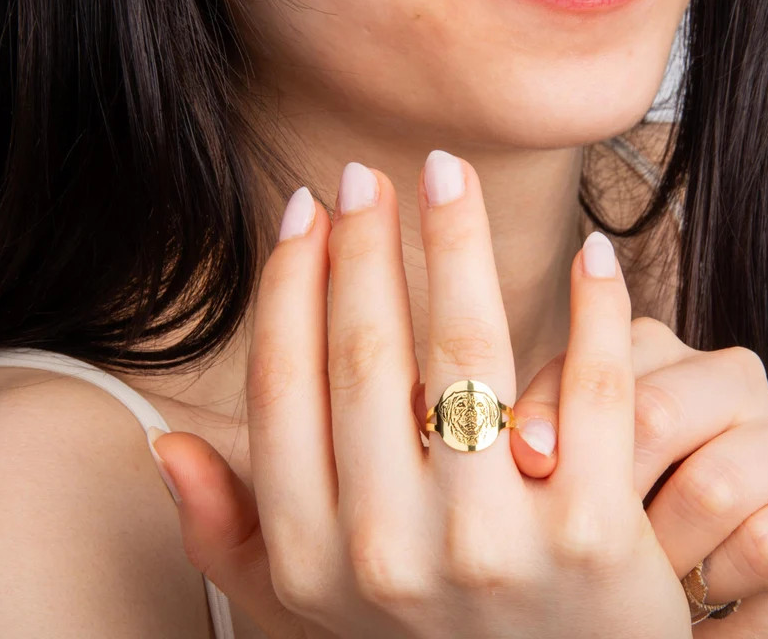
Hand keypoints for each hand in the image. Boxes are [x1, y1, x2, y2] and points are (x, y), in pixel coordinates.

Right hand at [152, 152, 692, 637]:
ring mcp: (498, 545)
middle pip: (368, 353)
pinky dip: (594, 308)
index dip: (291, 283)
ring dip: (455, 242)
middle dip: (364, 244)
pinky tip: (591, 252)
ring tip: (447, 175)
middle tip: (368, 174)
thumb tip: (167, 446)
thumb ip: (232, 540)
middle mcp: (390, 550)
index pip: (287, 386)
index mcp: (314, 556)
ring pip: (469, 351)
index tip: (304, 210)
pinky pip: (595, 389)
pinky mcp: (599, 535)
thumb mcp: (311, 614)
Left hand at [510, 321, 767, 636]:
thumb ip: (549, 436)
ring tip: (649, 576)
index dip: (558, 414)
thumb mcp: (572, 480)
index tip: (528, 467)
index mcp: (663, 354)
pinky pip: (765, 543)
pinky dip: (717, 583)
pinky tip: (703, 590)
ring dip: (665, 552)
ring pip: (713, 485)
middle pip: (658, 415)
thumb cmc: (618, 539)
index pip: (606, 358)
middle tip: (591, 546)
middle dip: (615, 499)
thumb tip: (529, 447)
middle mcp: (734, 379)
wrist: (680, 614)